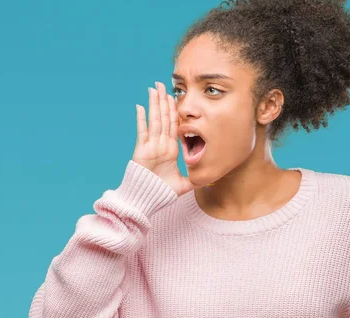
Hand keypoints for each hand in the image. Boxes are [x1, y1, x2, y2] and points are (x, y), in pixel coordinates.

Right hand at [132, 81, 204, 196]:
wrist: (145, 200)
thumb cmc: (160, 193)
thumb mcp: (183, 185)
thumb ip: (194, 180)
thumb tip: (209, 180)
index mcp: (170, 149)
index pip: (173, 125)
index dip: (174, 110)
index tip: (175, 97)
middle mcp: (160, 144)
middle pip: (164, 117)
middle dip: (164, 100)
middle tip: (164, 84)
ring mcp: (151, 146)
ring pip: (154, 120)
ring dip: (154, 103)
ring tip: (154, 88)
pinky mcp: (142, 150)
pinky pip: (142, 131)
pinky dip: (141, 119)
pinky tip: (140, 107)